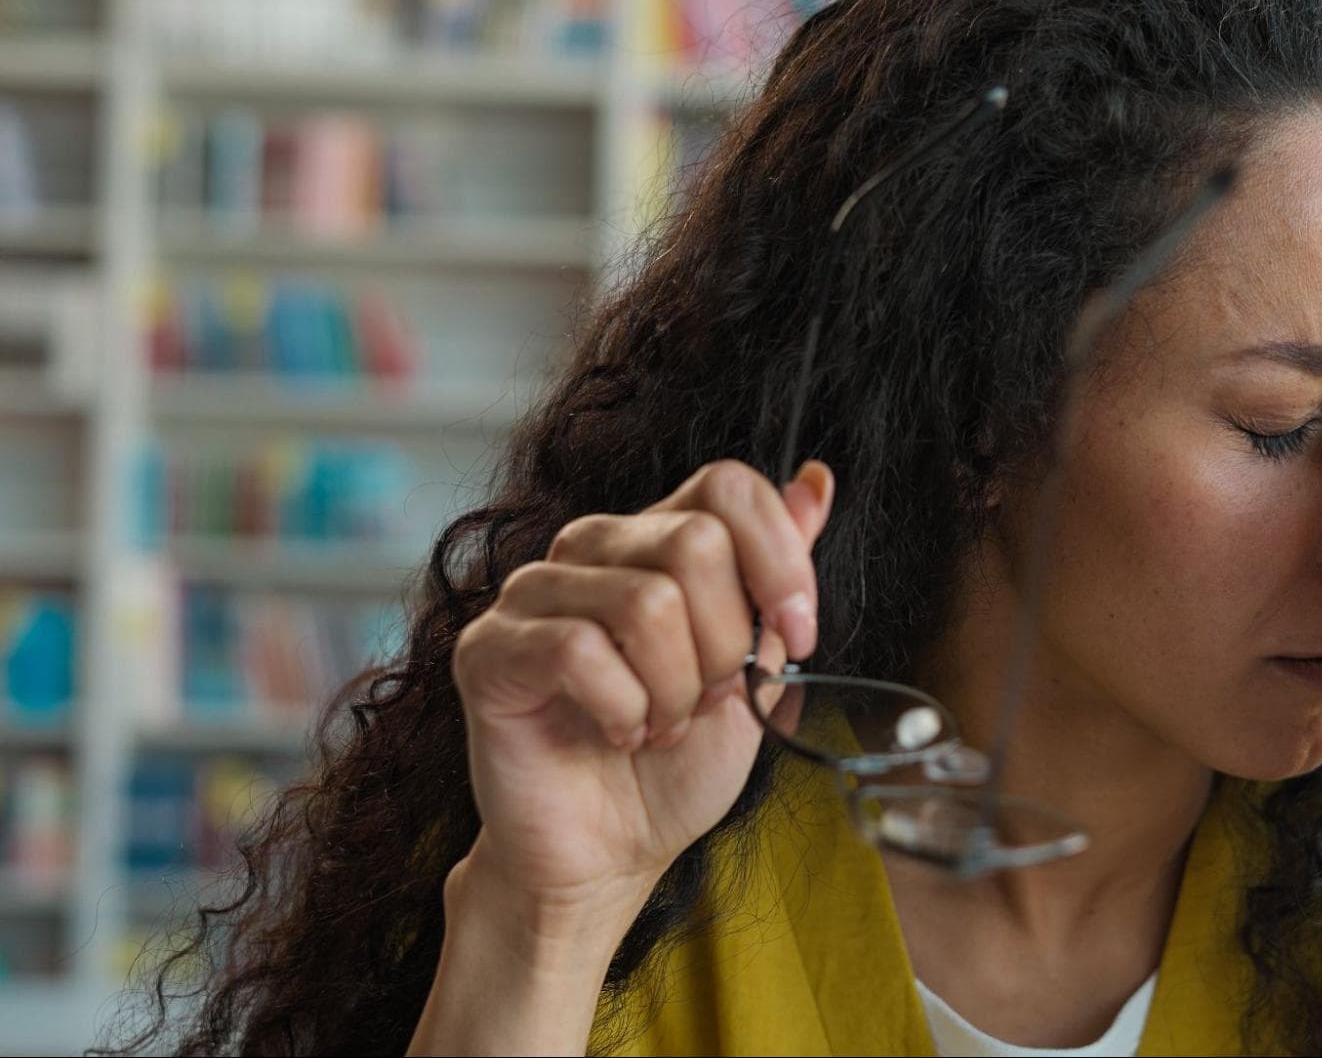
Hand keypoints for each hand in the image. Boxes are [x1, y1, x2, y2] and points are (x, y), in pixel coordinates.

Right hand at [449, 459, 833, 915]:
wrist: (608, 855)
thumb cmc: (675, 768)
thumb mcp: (756, 672)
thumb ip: (777, 580)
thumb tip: (815, 483)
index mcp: (657, 541)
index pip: (728, 487)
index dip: (780, 559)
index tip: (798, 637)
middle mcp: (592, 548)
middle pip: (694, 542)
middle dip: (725, 645)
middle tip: (705, 702)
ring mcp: (534, 592)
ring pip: (644, 602)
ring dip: (675, 690)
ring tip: (660, 725)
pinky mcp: (489, 648)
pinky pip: (579, 651)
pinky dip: (623, 710)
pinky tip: (618, 733)